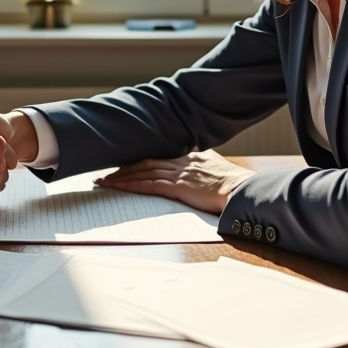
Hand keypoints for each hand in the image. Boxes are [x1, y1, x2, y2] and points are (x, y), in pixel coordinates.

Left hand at [94, 150, 256, 213]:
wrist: (242, 189)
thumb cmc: (234, 184)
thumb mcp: (217, 169)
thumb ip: (204, 167)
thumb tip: (199, 168)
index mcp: (191, 157)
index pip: (158, 158)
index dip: (139, 163)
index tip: (124, 167)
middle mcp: (182, 162)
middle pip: (145, 162)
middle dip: (124, 168)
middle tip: (106, 174)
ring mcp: (179, 174)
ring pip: (144, 172)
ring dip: (122, 177)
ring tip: (105, 182)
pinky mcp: (179, 187)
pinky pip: (150, 185)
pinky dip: (133, 185)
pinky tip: (121, 187)